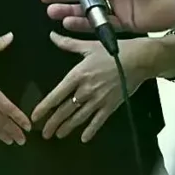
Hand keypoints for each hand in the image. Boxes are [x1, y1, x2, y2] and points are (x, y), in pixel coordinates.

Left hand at [31, 33, 151, 142]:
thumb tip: (52, 36)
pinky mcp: (111, 106)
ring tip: (58, 135)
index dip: (45, 107)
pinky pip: (98, 121)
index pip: (56, 95)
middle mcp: (86, 90)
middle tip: (44, 133)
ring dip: (67, 128)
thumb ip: (68, 44)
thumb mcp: (88, 46)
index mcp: (78, 75)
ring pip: (79, 118)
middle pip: (65, 110)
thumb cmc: (113, 51)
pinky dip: (90, 130)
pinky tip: (83, 138)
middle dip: (53, 123)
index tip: (35, 117)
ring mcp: (99, 100)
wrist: (138, 60)